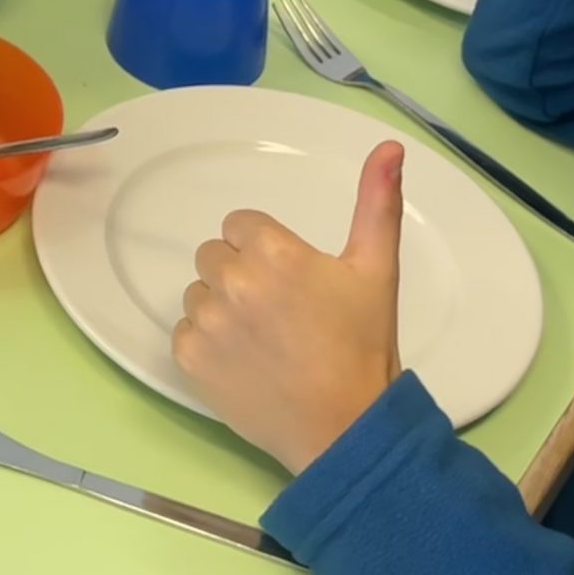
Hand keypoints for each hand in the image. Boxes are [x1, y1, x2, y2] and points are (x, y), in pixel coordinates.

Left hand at [173, 140, 406, 473]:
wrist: (345, 428)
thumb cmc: (363, 346)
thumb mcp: (377, 270)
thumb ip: (377, 203)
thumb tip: (388, 146)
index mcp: (273, 251)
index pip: (241, 225)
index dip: (267, 250)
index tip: (292, 280)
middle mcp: (232, 280)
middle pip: (216, 255)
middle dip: (243, 274)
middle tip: (281, 311)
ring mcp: (207, 321)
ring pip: (199, 293)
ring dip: (223, 308)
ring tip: (266, 339)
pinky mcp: (189, 358)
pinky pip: (185, 332)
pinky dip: (208, 344)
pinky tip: (244, 361)